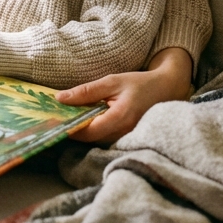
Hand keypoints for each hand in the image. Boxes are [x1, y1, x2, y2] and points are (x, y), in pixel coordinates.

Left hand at [55, 46, 193, 142]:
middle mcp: (125, 132)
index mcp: (120, 117)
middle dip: (75, 131)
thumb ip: (86, 91)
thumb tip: (60, 98)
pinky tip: (88, 121)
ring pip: (98, 141)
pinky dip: (95, 132)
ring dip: (84, 132)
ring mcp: (128, 138)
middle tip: (58, 119)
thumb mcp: (112, 81)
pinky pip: (107, 139)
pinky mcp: (128, 139)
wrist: (167, 89)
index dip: (71, 129)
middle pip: (92, 139)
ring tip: (71, 118)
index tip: (55, 122)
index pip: (89, 132)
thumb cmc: (139, 84)